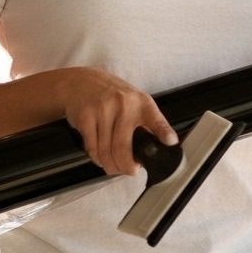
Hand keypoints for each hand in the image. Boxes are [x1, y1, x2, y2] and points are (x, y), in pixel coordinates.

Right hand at [61, 67, 176, 175]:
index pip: (155, 119)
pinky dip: (97, 159)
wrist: (81, 81)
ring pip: (106, 152)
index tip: (170, 142)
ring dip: (110, 166)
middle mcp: (123, 104)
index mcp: (141, 102)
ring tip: (114, 167)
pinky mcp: (85, 117)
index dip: (163, 132)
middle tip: (130, 171)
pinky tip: (101, 158)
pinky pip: (92, 148)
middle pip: (123, 148)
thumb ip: (146, 121)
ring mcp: (103, 110)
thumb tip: (159, 146)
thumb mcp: (134, 101)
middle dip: (127, 167)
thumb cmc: (112, 95)